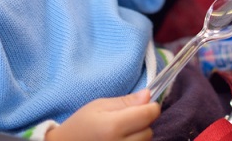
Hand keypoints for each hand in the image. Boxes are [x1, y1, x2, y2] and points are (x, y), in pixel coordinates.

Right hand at [45, 90, 159, 140]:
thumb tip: (148, 95)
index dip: (151, 106)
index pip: (148, 115)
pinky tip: (122, 139)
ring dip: (140, 135)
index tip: (145, 103)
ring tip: (122, 131)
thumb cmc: (81, 124)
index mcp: (113, 126)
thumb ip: (125, 101)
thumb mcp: (99, 105)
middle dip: (143, 122)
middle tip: (127, 118)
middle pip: (149, 131)